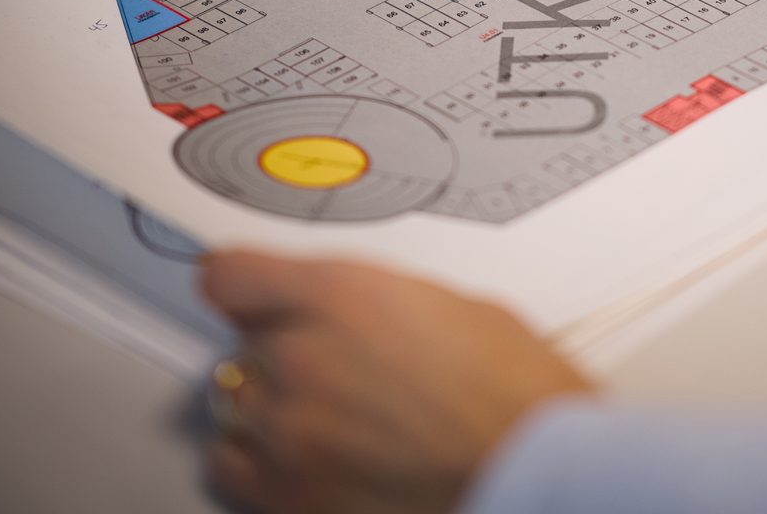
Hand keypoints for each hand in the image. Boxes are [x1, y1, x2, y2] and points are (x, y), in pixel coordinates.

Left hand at [199, 252, 594, 513]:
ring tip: (334, 416)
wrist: (538, 467)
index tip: (244, 295)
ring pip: (237, 404)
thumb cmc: (518, 391)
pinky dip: (258, 461)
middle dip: (282, 350)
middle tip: (338, 366)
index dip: (241, 285)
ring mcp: (291, 432)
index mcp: (342, 294)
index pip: (229, 275)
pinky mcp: (292, 495)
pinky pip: (231, 466)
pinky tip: (304, 455)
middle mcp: (303, 357)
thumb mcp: (447, 304)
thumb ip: (369, 302)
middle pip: (243, 342)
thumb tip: (341, 314)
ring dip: (274, 406)